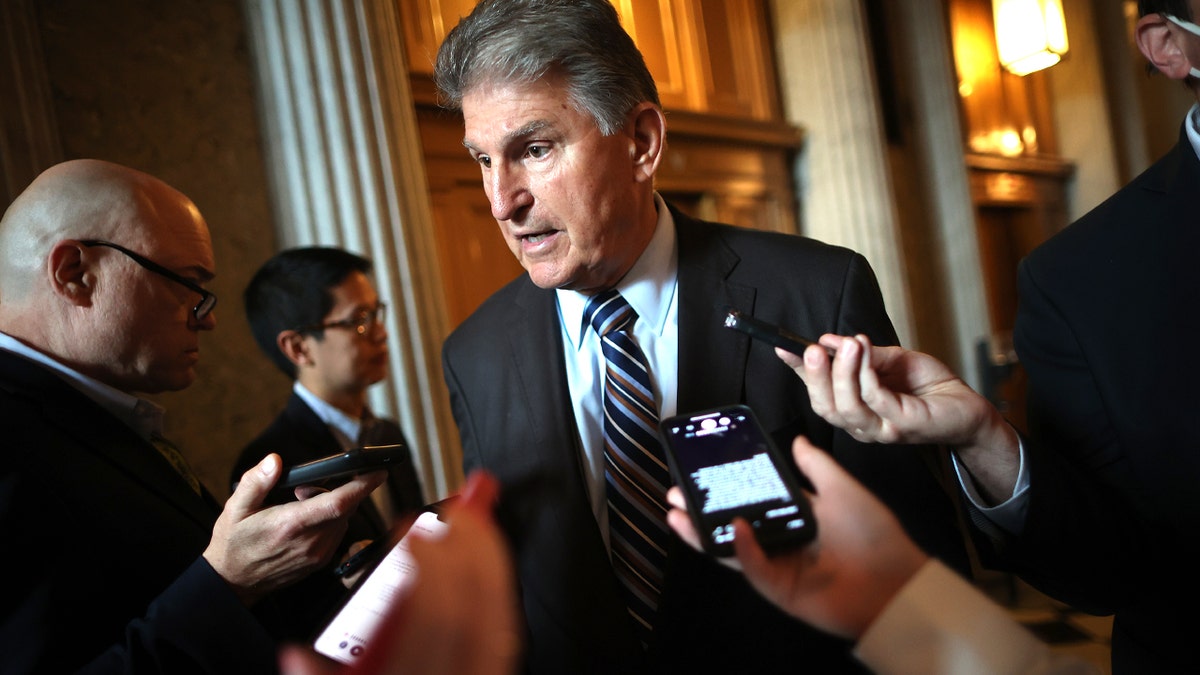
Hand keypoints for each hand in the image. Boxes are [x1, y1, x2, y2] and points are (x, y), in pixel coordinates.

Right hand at [204, 453, 386, 604]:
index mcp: (290, 525)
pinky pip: (337, 533)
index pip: (338, 503)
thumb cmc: (234, 542)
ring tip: (301, 503)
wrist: (232, 582)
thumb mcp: (236, 508)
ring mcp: (316, 555)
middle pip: (346, 509)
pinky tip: (308, 519)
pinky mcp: (319, 562)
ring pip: (344, 521)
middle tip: (306, 487)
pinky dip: (331, 520)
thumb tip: (274, 461)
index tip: (378, 471)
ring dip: (334, 505)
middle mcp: (309, 543)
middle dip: (339, 489)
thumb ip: (256, 482)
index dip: (362, 486)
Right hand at [278, 471, 519, 674]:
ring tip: (481, 529)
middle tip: (463, 510)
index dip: (432, 574)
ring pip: (494, 625)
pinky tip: (489, 576)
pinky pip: (500, 642)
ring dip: (489, 570)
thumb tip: (293, 654)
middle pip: (473, 617)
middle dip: (470, 556)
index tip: (419, 535)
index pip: (432, 626)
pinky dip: (496, 601)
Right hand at [667, 436, 928, 638]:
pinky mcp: (780, 589)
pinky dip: (741, 549)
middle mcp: (782, 541)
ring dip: (704, 531)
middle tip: (678, 491)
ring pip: (732, 547)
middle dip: (702, 508)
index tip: (704, 469)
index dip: (728, 485)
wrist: (897, 582)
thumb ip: (817, 466)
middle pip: (733, 523)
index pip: (752, 498)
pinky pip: (754, 567)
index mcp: (795, 516)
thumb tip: (798, 440)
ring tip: (679, 513)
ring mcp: (778, 566)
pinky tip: (733, 529)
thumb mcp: (843, 489)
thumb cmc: (877, 537)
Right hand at [781, 335, 1020, 502]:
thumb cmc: (929, 386)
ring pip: (846, 408)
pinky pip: (875, 400)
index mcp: (854, 408)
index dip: (799, 371)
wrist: (968, 406)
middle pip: (825, 407)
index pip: (819, 391)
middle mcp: (862, 424)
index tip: (784, 348)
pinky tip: (865, 352)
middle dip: (815, 376)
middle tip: (813, 348)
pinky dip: (866, 373)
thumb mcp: (889, 360)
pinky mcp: (902, 425)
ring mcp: (881, 429)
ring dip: (842, 373)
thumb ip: (861, 354)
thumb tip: (830, 340)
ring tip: (847, 344)